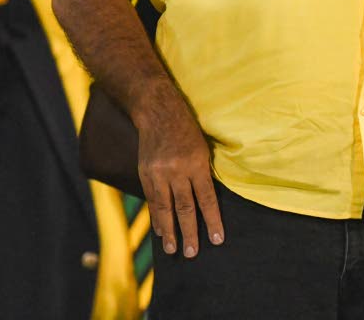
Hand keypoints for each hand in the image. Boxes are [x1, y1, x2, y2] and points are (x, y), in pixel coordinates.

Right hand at [134, 86, 223, 258]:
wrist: (157, 111)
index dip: (213, 220)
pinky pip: (152, 200)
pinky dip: (157, 217)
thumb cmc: (187, 128)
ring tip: (173, 250)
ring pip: (165, 208)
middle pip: (185, 208)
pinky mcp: (145, 173)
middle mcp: (177, 170)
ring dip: (170, 231)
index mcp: (197, 163)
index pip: (207, 198)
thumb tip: (207, 200)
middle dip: (190, 232)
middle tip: (192, 253)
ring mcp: (158, 173)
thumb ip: (203, 173)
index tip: (218, 239)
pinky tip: (161, 231)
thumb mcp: (203, 147)